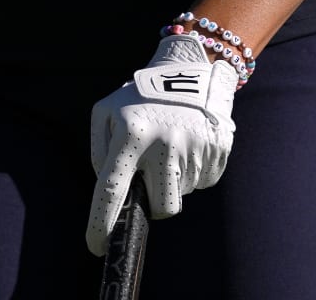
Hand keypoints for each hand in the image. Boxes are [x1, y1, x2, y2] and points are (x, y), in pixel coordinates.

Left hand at [86, 35, 237, 255]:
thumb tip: (112, 193)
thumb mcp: (106, 111)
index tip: (96, 247)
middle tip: (152, 178)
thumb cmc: (140, 95)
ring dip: (175, 179)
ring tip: (173, 146)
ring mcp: (196, 146)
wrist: (192, 68)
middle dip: (156, 203)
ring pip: (184, 192)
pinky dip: (195, 171)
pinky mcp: (219, 148)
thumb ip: (99, 152)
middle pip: (162, 206)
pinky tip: (190, 145)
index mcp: (132, 134)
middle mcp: (165, 143)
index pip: (112, 190)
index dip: (101, 224)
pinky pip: (204, 181)